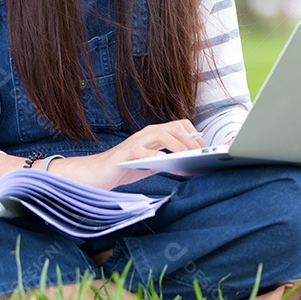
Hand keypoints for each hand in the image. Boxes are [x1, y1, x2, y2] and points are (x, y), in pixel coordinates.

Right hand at [52, 119, 204, 188]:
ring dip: (178, 146)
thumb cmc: (124, 168)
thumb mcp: (150, 163)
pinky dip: (156, 155)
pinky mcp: (126, 153)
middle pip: (174, 127)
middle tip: (199, 155)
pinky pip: (143, 151)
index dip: (194, 134)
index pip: (179, 125)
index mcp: (154, 134)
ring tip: (187, 158)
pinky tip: (164, 162)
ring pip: (162, 135)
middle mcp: (146, 133)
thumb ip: (166, 161)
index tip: (203, 148)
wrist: (97, 174)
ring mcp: (136, 142)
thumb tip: (187, 165)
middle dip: (190, 140)